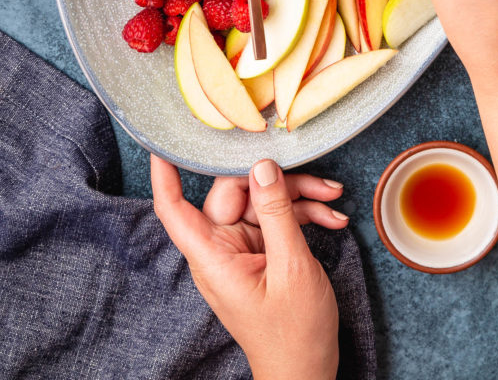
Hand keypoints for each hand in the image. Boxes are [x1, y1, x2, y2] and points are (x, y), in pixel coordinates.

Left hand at [151, 156, 344, 379]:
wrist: (308, 373)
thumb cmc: (294, 334)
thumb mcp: (291, 267)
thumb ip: (276, 213)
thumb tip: (262, 166)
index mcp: (212, 256)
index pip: (174, 208)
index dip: (164, 173)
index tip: (163, 141)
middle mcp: (221, 248)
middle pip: (237, 191)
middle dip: (278, 180)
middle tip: (317, 179)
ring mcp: (242, 249)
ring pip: (263, 200)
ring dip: (301, 196)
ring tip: (334, 198)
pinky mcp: (263, 251)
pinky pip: (278, 218)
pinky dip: (305, 214)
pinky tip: (333, 218)